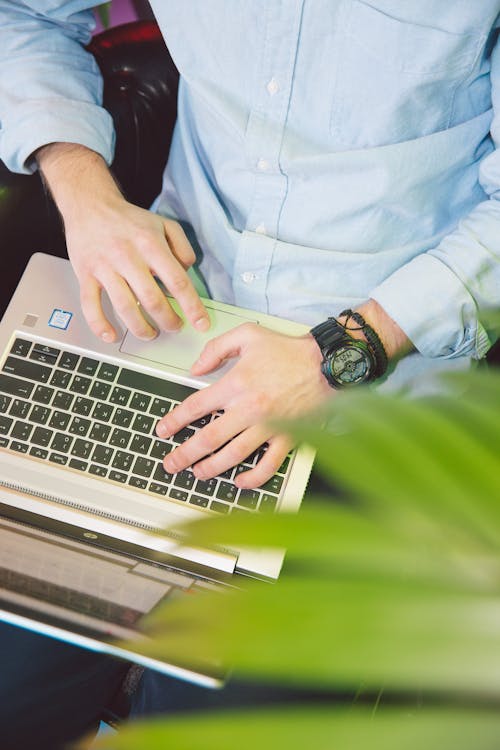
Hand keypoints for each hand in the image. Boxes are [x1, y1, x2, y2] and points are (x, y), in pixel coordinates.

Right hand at [36, 143, 209, 340]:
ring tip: (151, 333)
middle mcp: (128, 256)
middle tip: (175, 327)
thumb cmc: (129, 219)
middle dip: (168, 321)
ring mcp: (104, 267)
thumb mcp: (164, 224)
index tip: (201, 323)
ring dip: (141, 328)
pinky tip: (112, 335)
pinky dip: (100, 325)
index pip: (178, 281)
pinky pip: (91, 306)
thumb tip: (187, 273)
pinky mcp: (85, 275)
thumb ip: (183, 247)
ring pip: (125, 307)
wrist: (89, 204)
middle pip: (153, 299)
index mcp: (150, 244)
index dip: (192, 306)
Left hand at [156, 323, 332, 487]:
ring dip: (211, 468)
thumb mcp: (248, 334)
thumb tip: (195, 368)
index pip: (196, 407)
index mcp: (236, 384)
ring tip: (198, 474)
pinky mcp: (288, 436)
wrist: (327, 363)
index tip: (163, 430)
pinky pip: (268, 464)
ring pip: (233, 455)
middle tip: (171, 463)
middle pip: (209, 438)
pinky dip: (253, 477)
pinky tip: (240, 481)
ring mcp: (269, 426)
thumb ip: (217, 348)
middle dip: (185, 454)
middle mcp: (249, 409)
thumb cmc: (291, 350)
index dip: (175, 421)